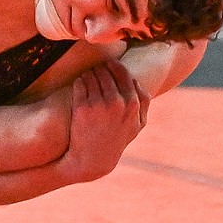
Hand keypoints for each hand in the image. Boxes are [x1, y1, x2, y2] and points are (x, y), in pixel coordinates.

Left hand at [64, 59, 149, 181]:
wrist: (92, 158)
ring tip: (87, 76)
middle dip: (100, 68)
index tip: (108, 64)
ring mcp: (98, 104)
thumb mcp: (137, 125)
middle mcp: (117, 102)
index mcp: (132, 104)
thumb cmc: (116, 139)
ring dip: (89, 73)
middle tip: (96, 69)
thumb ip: (143, 103)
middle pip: (106, 71)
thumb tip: (136, 80)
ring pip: (91, 74)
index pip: (123, 73)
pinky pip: (79, 83)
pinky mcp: (82, 107)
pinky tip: (80, 84)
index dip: (114, 66)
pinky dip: (79, 81)